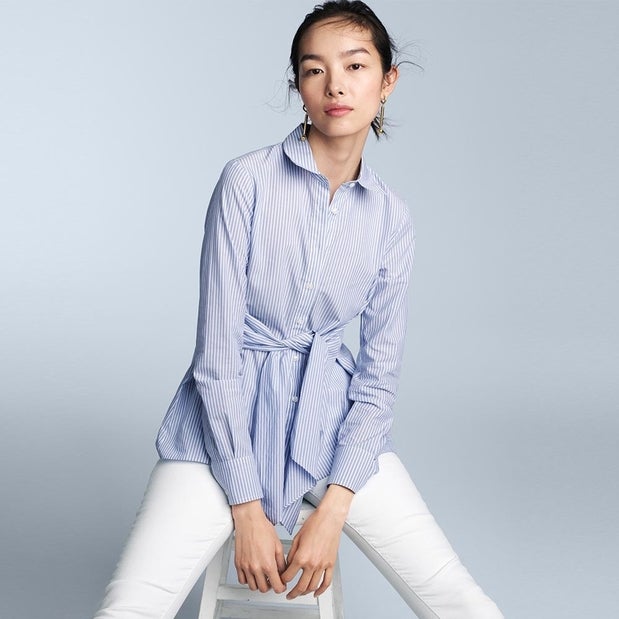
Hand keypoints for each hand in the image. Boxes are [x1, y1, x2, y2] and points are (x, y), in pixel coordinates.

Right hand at [231, 500, 286, 593]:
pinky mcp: (238, 563)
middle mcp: (256, 567)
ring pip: (252, 586)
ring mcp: (245, 566)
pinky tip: (252, 573)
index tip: (281, 585)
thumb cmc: (263, 529)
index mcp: (268, 564)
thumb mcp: (278, 545)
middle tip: (273, 580)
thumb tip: (282, 571)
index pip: (276, 586)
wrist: (249, 520)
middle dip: (270, 586)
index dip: (281, 587)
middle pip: (264, 589)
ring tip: (263, 577)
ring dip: (259, 584)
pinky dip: (248, 580)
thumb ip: (281, 562)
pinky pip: (242, 580)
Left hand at [281, 484, 353, 598]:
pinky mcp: (330, 564)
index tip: (281, 581)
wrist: (329, 518)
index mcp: (301, 557)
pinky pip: (326, 582)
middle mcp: (312, 563)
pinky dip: (321, 590)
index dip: (283, 580)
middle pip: (300, 586)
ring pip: (312, 586)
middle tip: (289, 594)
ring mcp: (322, 565)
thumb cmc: (314, 524)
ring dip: (305, 593)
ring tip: (300, 593)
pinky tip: (316, 592)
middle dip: (292, 593)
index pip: (288, 576)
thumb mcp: (297, 538)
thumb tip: (289, 564)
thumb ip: (292, 554)